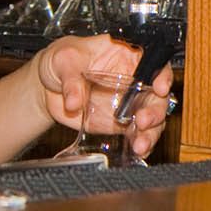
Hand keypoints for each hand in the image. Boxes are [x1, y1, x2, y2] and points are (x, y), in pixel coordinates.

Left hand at [34, 34, 175, 160]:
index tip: (159, 87)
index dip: (162, 74)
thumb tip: (74, 102)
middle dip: (155, 110)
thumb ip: (70, 80)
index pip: (153, 62)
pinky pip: (137, 135)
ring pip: (152, 119)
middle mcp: (133, 81)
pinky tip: (137, 152)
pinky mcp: (120, 124)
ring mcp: (128, 104)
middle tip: (142, 121)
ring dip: (151, 133)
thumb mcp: (64, 60)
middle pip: (157, 95)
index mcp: (126, 57)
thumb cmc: (61, 61)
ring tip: (140, 145)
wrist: (48, 86)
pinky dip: (140, 145)